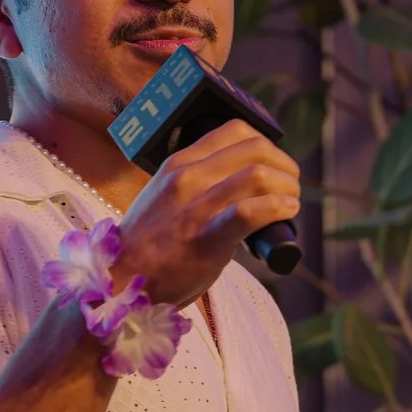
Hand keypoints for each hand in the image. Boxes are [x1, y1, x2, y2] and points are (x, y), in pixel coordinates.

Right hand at [110, 121, 300, 306]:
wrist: (121, 280)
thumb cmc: (149, 245)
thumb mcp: (165, 196)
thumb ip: (196, 183)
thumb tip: (240, 182)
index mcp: (179, 164)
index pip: (235, 130)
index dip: (267, 145)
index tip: (275, 166)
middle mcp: (187, 177)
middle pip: (256, 149)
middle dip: (285, 166)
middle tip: (290, 186)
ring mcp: (196, 206)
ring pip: (260, 175)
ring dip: (288, 188)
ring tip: (291, 203)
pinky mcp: (206, 238)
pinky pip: (252, 211)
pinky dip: (279, 209)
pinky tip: (286, 214)